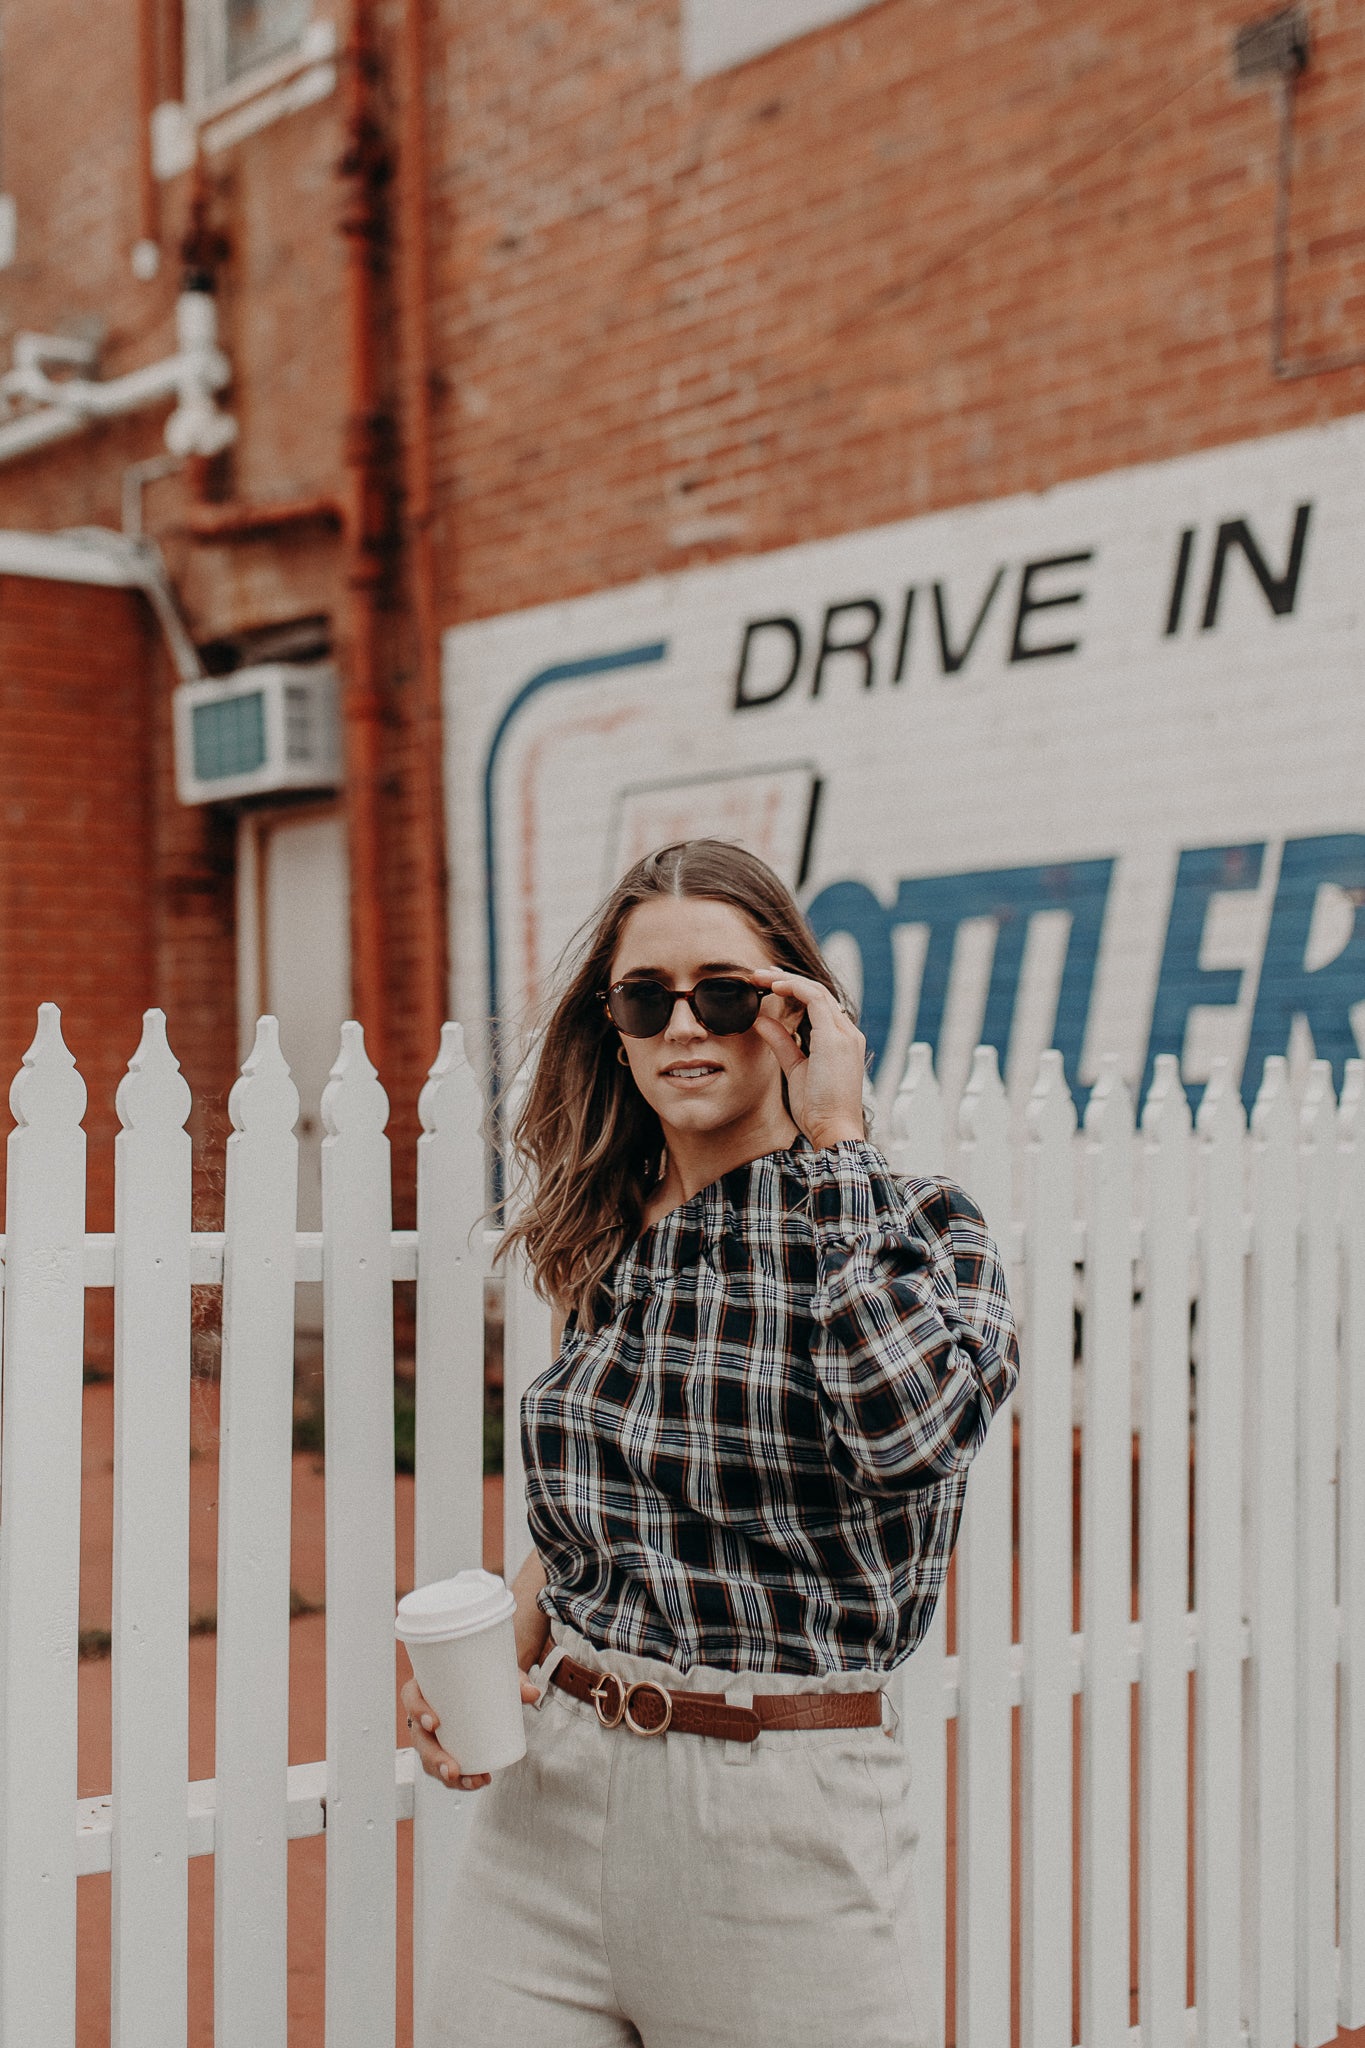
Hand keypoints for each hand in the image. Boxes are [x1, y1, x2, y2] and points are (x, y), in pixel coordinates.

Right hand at [401, 1672, 539, 1792]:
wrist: (485, 1678)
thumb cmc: (483, 1672)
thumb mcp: (498, 1672)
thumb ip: (515, 1680)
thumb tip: (534, 1693)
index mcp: (427, 1685)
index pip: (412, 1697)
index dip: (418, 1711)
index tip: (434, 1723)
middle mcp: (424, 1710)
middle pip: (419, 1738)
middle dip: (434, 1757)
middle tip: (453, 1769)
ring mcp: (431, 1733)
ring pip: (429, 1758)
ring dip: (446, 1775)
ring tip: (473, 1781)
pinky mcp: (444, 1746)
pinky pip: (443, 1767)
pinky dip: (459, 1779)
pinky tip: (476, 1782)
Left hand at [750, 969, 866, 1148]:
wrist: (833, 1130)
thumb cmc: (818, 1109)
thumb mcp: (795, 1068)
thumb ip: (782, 1042)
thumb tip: (761, 1021)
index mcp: (842, 1041)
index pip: (819, 1005)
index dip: (794, 990)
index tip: (769, 986)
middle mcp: (847, 1033)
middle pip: (818, 993)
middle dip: (787, 980)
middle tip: (761, 974)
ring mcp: (844, 1034)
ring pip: (816, 991)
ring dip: (787, 980)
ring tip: (761, 977)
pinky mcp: (835, 1038)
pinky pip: (815, 1000)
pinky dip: (794, 989)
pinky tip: (774, 987)